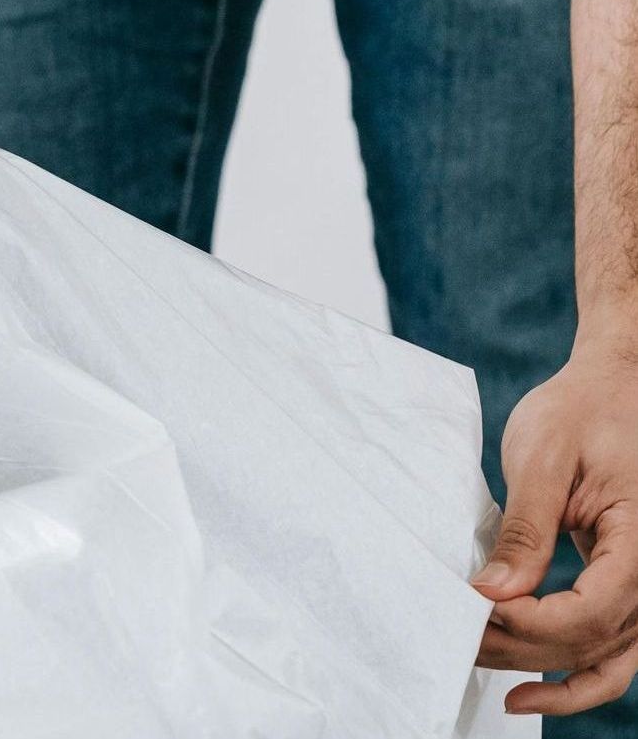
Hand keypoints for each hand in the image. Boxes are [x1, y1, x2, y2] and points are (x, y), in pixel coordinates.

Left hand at [474, 336, 637, 714]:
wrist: (610, 387)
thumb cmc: (580, 411)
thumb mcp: (543, 459)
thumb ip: (526, 529)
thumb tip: (494, 592)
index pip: (592, 609)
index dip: (529, 623)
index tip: (472, 611)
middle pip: (592, 640)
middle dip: (521, 648)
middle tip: (455, 641)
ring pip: (607, 658)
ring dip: (543, 672)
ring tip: (482, 671)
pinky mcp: (625, 584)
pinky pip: (612, 649)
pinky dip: (574, 677)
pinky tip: (526, 688)